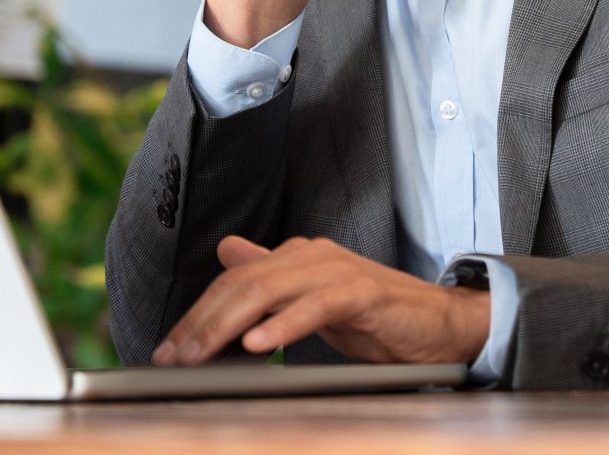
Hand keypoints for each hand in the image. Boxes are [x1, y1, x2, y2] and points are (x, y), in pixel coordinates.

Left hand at [149, 236, 489, 367]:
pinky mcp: (363, 293)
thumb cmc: (376, 317)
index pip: (234, 280)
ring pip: (269, 290)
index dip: (197, 312)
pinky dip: (283, 326)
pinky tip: (257, 346)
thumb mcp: (313, 299)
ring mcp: (338, 271)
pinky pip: (315, 306)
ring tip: (202, 354)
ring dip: (228, 325)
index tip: (169, 349)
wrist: (439, 324)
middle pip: (243, 283)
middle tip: (174, 357)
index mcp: (298, 257)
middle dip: (202, 322)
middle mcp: (312, 256)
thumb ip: (272, 278)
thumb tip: (228, 251)